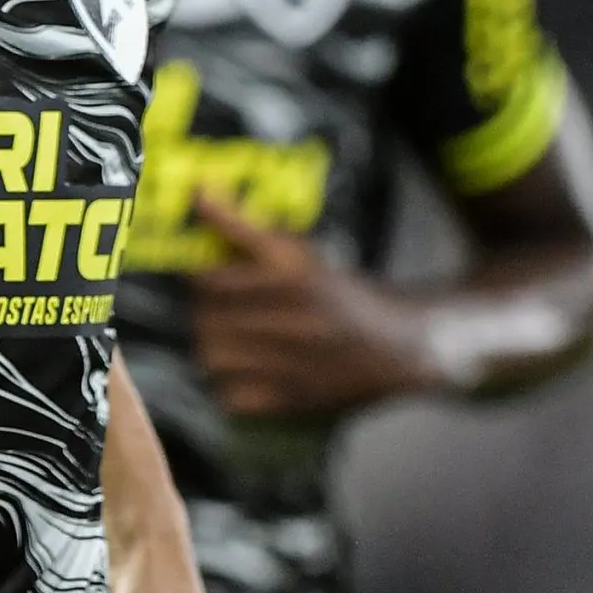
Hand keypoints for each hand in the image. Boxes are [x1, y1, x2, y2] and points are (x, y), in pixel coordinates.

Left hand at [189, 194, 426, 416]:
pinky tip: (244, 372)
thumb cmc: (342, 293)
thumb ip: (247, 228)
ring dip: (211, 346)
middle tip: (214, 309)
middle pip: (206, 316)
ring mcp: (290, 360)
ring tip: (227, 339)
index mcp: (291, 272)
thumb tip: (200, 194)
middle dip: (202, 311)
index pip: (210, 276)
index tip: (200, 276)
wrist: (398, 344)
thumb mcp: (301, 252)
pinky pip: (231, 394)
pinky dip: (229, 385)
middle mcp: (289, 314)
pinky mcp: (293, 398)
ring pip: (213, 354)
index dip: (195, 277)